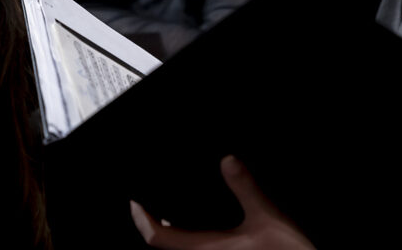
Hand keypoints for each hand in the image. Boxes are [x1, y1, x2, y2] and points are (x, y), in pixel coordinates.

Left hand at [130, 156, 315, 249]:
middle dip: (154, 226)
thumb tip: (227, 160)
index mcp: (207, 248)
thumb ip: (245, 188)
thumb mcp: (266, 216)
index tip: (135, 203)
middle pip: (165, 246)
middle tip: (148, 205)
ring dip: (170, 236)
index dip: (141, 219)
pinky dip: (188, 241)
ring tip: (167, 215)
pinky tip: (198, 231)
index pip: (159, 238)